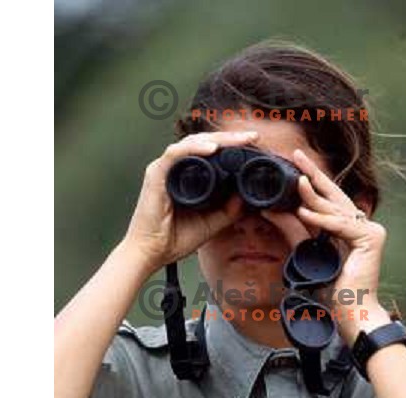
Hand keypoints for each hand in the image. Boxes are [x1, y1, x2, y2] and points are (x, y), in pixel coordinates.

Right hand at [121, 130, 258, 273]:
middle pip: (204, 142)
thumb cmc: (173, 238)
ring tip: (238, 140)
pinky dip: (194, 149)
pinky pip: (176, 154)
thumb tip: (245, 196)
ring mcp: (165, 169)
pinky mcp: (156, 174)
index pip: (211, 152)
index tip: (253, 146)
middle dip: (230, 137)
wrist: (151, 252)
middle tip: (252, 137)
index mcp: (187, 176)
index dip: (232, 146)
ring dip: (217, 139)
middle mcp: (176, 168)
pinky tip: (212, 149)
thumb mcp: (211, 223)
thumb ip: (229, 210)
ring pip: (192, 143)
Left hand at [291, 149, 390, 342]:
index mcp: (348, 228)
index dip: (311, 181)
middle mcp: (362, 225)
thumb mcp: (305, 254)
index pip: (327, 200)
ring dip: (313, 196)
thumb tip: (270, 210)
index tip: (293, 164)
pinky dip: (322, 220)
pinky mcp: (372, 239)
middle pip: (334, 196)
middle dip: (313, 174)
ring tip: (295, 180)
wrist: (350, 313)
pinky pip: (341, 226)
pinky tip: (304, 211)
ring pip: (336, 209)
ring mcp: (370, 231)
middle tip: (295, 155)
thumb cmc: (331, 290)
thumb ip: (293, 231)